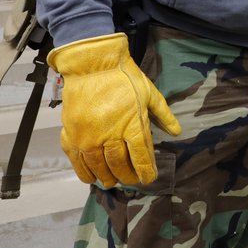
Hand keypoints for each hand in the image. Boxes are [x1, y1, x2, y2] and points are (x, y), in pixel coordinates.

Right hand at [47, 33, 180, 187]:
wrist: (91, 66)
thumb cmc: (124, 77)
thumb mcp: (150, 93)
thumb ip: (163, 114)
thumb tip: (177, 132)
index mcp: (132, 126)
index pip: (141, 158)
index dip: (146, 172)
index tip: (149, 179)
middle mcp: (109, 136)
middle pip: (119, 166)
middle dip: (127, 176)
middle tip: (131, 180)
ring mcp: (88, 138)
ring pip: (99, 167)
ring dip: (107, 177)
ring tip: (112, 181)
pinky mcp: (71, 135)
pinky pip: (77, 161)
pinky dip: (85, 172)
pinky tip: (91, 177)